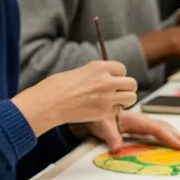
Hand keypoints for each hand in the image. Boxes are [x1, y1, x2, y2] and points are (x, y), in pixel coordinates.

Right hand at [13, 61, 137, 135]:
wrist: (47, 103)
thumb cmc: (57, 87)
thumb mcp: (80, 71)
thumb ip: (98, 73)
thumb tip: (109, 77)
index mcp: (100, 67)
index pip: (122, 68)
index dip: (118, 75)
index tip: (113, 79)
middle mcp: (107, 81)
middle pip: (132, 83)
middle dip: (126, 88)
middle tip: (118, 92)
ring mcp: (107, 97)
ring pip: (131, 97)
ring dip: (125, 99)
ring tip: (115, 101)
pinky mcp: (104, 112)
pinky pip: (118, 110)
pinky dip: (113, 111)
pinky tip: (102, 109)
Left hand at [84, 111, 179, 153]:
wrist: (86, 109)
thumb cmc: (94, 117)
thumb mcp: (101, 126)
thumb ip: (111, 136)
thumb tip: (117, 149)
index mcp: (135, 119)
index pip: (156, 129)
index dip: (169, 137)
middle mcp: (139, 120)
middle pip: (162, 126)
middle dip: (177, 134)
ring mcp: (138, 122)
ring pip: (160, 127)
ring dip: (173, 134)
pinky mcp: (135, 126)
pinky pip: (153, 130)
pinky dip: (164, 134)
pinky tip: (168, 138)